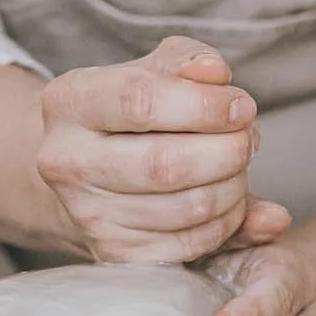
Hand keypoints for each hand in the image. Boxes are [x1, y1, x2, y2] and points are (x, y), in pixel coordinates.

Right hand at [36, 35, 293, 266]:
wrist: (89, 170)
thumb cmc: (129, 112)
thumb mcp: (152, 71)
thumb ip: (187, 62)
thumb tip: (216, 73)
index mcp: (69, 101)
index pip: (140, 101)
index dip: (204, 106)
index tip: (241, 107)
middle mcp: (66, 161)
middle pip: (165, 164)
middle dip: (227, 151)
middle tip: (248, 139)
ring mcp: (86, 214)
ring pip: (184, 208)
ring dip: (234, 187)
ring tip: (239, 166)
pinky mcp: (112, 254)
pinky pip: (188, 245)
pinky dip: (225, 223)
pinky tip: (228, 200)